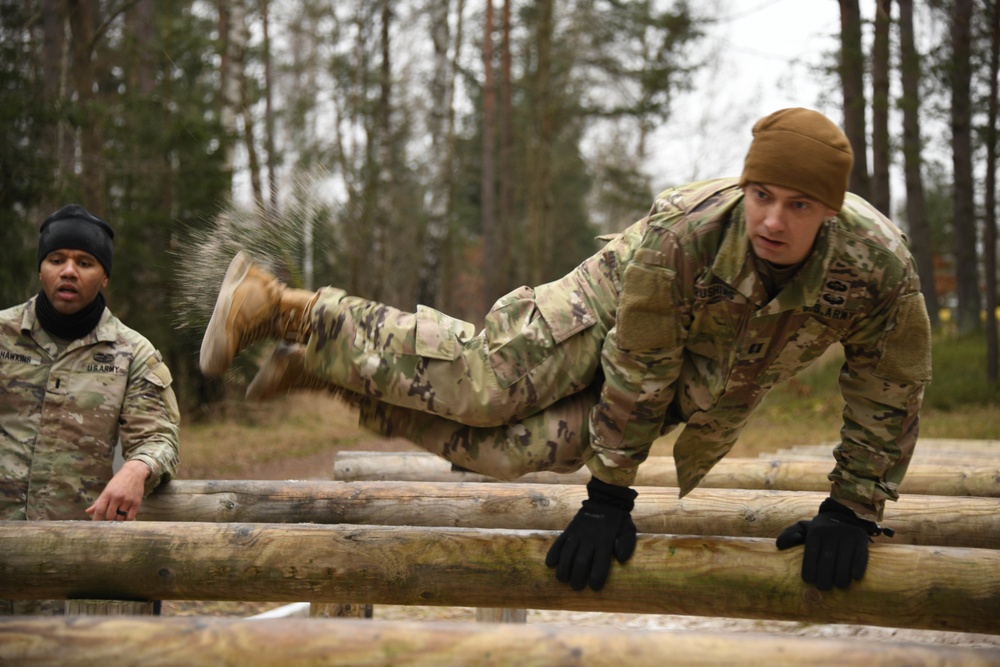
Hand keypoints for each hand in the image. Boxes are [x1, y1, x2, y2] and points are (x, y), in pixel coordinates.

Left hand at [86, 460, 149, 520]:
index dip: (96, 519)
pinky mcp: (136, 503)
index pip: (99, 510)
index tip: (94, 525)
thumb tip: (87, 512)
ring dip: (117, 520)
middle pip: (109, 516)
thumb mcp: (107, 489)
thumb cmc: (118, 481)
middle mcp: (117, 498)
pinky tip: (125, 518)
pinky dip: (126, 520)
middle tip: (109, 519)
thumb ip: (98, 502)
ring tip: (117, 518)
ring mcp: (127, 500)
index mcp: (108, 494)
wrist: (134, 472)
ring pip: (120, 517)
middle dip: (108, 519)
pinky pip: (130, 517)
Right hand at [545, 477, 636, 590]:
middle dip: (577, 577)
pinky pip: (559, 542)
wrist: (604, 499)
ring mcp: (578, 533)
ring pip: (567, 554)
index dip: (596, 578)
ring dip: (563, 569)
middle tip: (576, 587)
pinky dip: (553, 553)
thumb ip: (627, 544)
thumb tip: (621, 559)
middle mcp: (590, 538)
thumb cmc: (618, 519)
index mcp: (605, 541)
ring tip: (563, 579)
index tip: (594, 587)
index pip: (600, 564)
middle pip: (580, 562)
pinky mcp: (570, 529)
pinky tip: (550, 564)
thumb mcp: (628, 529)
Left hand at [776, 497, 891, 589]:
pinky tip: (854, 576)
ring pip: (844, 559)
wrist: (847, 514)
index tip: (808, 581)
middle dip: (824, 576)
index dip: (809, 568)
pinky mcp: (861, 540)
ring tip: (838, 585)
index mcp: (816, 532)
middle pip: (827, 559)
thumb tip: (779, 545)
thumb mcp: (804, 527)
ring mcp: (847, 536)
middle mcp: (831, 533)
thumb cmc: (822, 528)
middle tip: (823, 587)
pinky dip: (857, 567)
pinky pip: (860, 555)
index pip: (811, 553)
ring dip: (841, 576)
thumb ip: (790, 534)